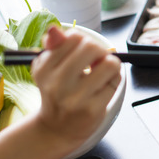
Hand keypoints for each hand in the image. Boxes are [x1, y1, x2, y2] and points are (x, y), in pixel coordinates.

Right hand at [29, 26, 120, 148]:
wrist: (57, 129)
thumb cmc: (57, 92)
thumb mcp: (47, 68)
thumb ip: (54, 46)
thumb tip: (55, 29)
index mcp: (44, 68)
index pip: (73, 38)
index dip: (84, 40)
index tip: (83, 51)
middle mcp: (57, 83)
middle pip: (92, 47)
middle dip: (100, 50)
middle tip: (96, 60)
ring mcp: (75, 98)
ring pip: (109, 63)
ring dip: (111, 64)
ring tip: (102, 72)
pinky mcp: (92, 110)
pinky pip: (115, 82)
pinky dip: (113, 80)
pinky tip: (104, 86)